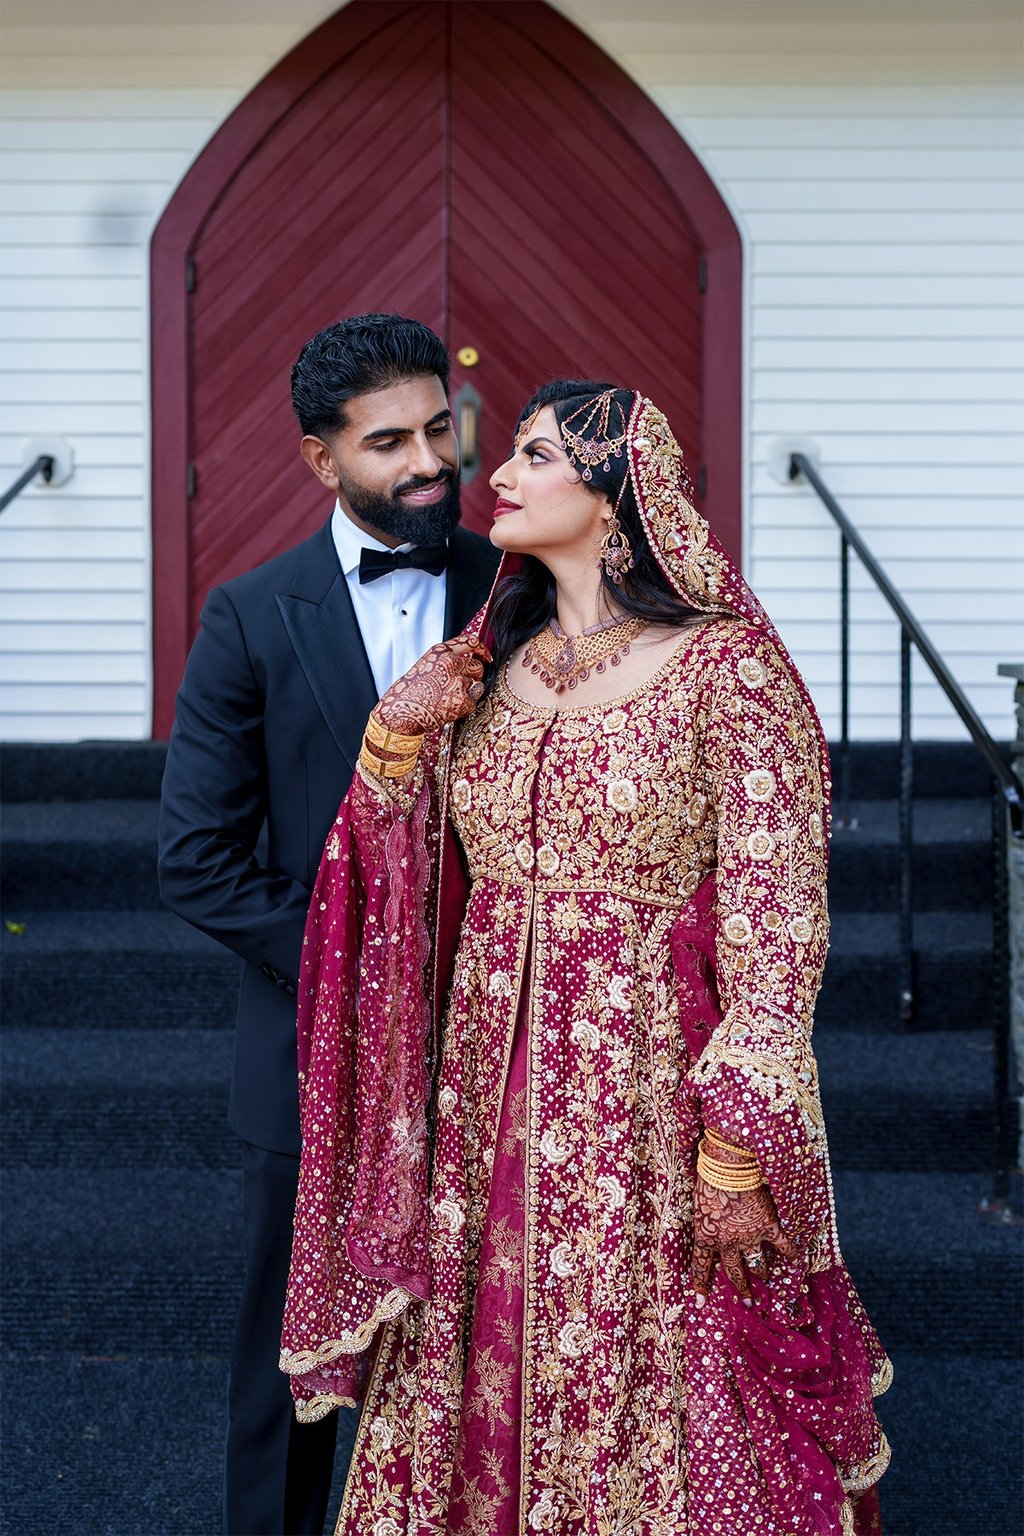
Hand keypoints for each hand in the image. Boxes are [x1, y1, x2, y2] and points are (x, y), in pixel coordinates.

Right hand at [373, 639, 491, 737]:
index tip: (486, 657)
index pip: (470, 642)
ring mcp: (458, 682)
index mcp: (440, 652)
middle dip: (474, 675)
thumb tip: (466, 662)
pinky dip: (465, 707)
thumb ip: (445, 661)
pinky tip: (448, 709)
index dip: (482, 650)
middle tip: (460, 686)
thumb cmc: (408, 692)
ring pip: (477, 684)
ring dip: (469, 691)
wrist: (399, 713)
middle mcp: (451, 663)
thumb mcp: (425, 666)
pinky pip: (473, 702)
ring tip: (449, 698)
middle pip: (477, 666)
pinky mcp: (462, 700)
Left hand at [690, 1179, 796, 1306]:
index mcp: (706, 1236)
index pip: (702, 1266)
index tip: (701, 1303)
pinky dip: (790, 1254)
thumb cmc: (708, 1179)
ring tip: (766, 1282)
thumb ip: (706, 1220)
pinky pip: (782, 1246)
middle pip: (734, 1272)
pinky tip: (795, 1261)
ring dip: (762, 1274)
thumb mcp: (699, 1204)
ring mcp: (749, 1237)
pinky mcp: (768, 1227)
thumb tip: (710, 1224)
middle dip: (741, 1288)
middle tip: (748, 1302)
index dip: (701, 1285)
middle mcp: (727, 1243)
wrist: (728, 1168)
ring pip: (757, 1265)